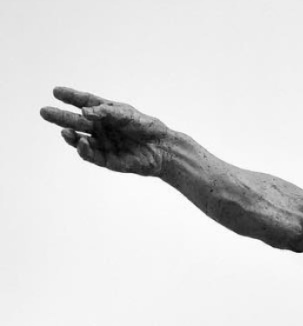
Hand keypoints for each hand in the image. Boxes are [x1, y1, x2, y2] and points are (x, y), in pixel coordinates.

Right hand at [40, 87, 170, 175]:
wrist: (162, 148)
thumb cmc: (146, 127)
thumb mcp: (125, 113)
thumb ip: (105, 111)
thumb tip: (84, 112)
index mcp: (106, 113)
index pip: (85, 102)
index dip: (70, 97)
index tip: (56, 91)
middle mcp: (102, 128)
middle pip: (76, 122)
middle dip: (60, 117)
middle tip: (44, 112)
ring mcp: (104, 144)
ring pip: (81, 140)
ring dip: (70, 135)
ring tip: (64, 131)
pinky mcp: (109, 160)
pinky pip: (92, 156)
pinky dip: (84, 150)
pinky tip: (80, 143)